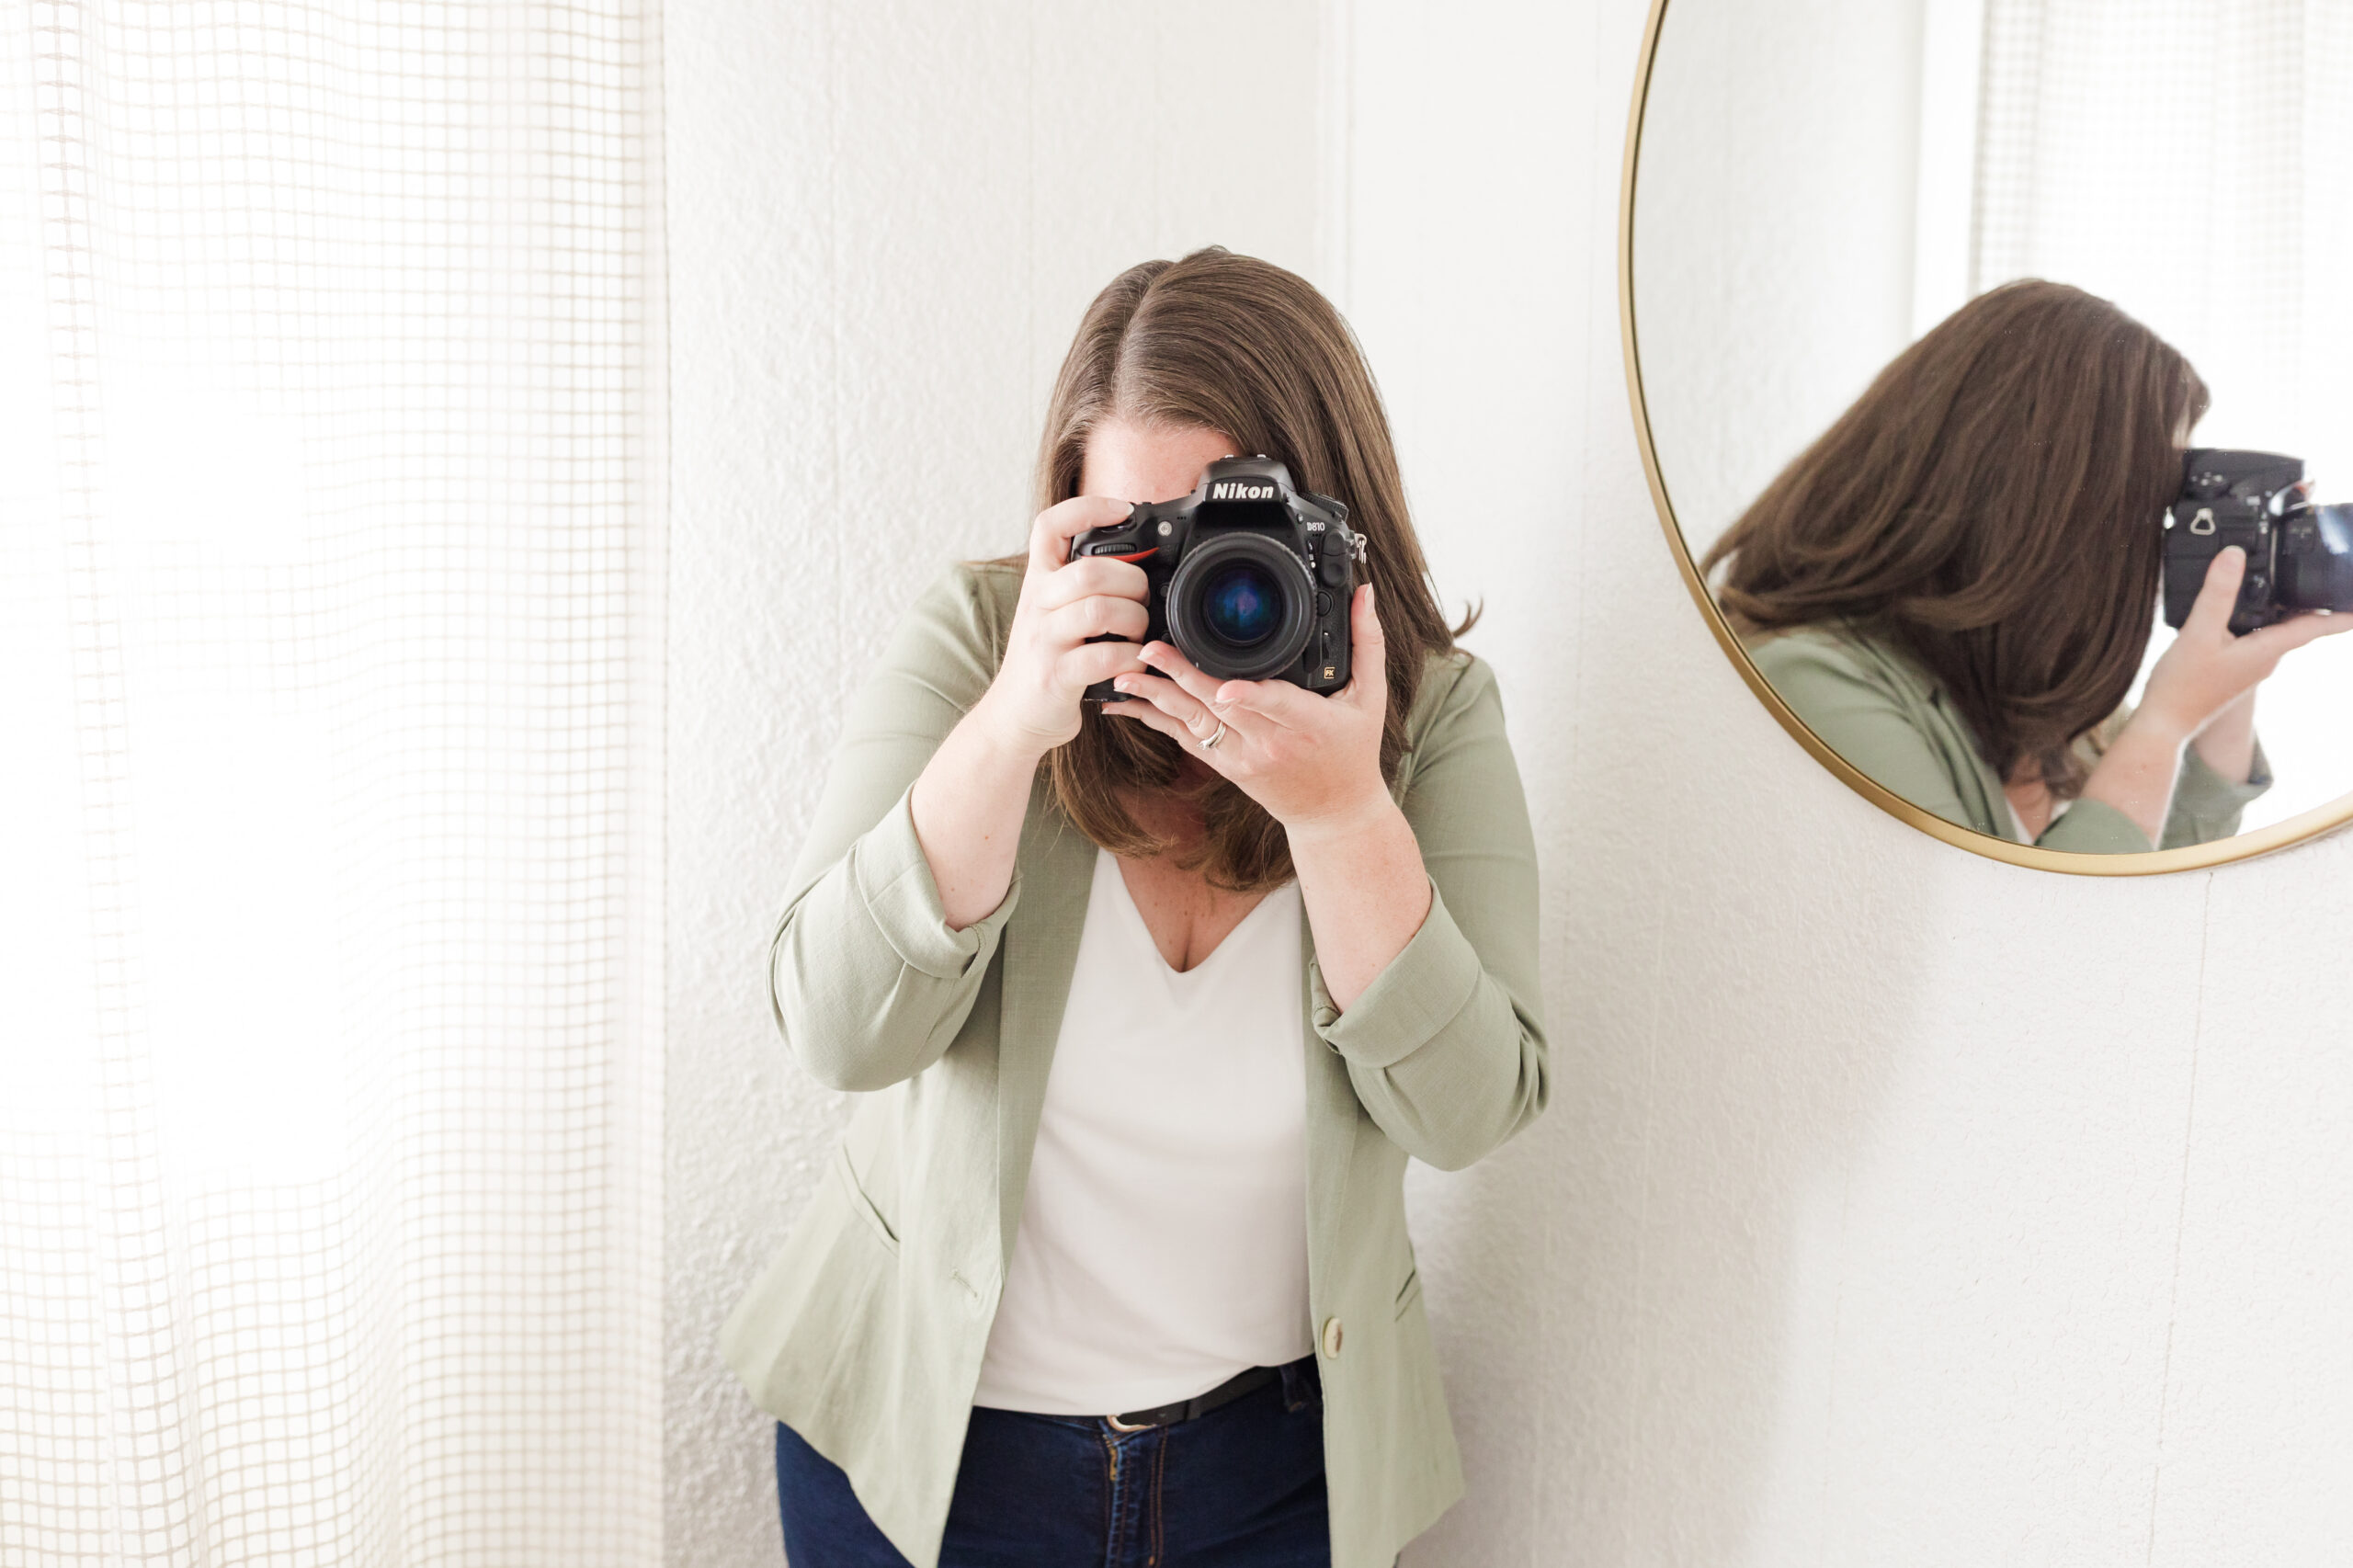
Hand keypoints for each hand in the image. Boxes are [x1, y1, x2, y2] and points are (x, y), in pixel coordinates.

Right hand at [974, 495, 1152, 756]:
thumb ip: (1081, 587)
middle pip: (1089, 570)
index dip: (1088, 508)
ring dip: (1135, 621)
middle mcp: (1036, 605)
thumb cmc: (1046, 662)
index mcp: (1038, 582)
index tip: (1123, 510)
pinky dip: (1131, 659)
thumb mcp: (1052, 613)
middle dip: (1132, 582)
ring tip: (1138, 635)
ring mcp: (1044, 641)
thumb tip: (1138, 563)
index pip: (1049, 526)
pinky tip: (1134, 664)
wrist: (1013, 718)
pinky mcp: (1056, 676)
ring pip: (1101, 610)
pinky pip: (1105, 657)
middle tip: (1143, 601)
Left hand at [1103, 583, 1392, 835]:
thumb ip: (1366, 642)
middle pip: (1219, 706)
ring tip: (1126, 676)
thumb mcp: (1371, 697)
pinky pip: (1185, 740)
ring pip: (1194, 723)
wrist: (1333, 813)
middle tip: (1151, 649)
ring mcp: (1243, 756)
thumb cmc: (1353, 752)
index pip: (1276, 704)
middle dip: (1182, 676)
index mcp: (1307, 723)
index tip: (1224, 687)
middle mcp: (1270, 742)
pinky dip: (1154, 720)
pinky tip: (1126, 704)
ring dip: (1157, 697)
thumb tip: (1364, 592)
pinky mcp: (1225, 765)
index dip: (1248, 695)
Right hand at [2137, 546, 2351, 743]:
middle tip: (2323, 578)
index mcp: (2267, 649)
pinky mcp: (2233, 668)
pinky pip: (2256, 638)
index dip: (2343, 614)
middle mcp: (2265, 658)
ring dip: (2284, 609)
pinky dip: (2258, 619)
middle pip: (2299, 624)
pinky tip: (2238, 610)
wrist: (2164, 723)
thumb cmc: (2181, 686)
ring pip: (2277, 630)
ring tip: (2283, 583)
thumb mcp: (2198, 633)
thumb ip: (2217, 593)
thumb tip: (2235, 554)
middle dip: (2313, 603)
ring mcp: (2250, 665)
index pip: (2317, 626)